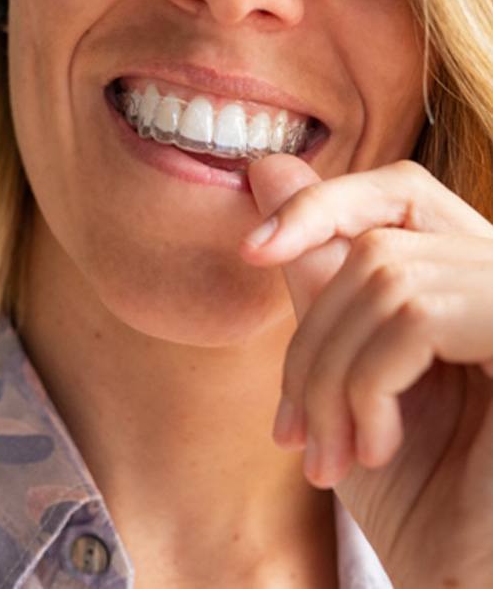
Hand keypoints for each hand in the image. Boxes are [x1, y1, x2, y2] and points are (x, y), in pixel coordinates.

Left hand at [239, 155, 492, 587]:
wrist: (463, 575)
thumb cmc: (409, 487)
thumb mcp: (343, 370)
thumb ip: (314, 270)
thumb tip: (268, 170)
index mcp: (465, 279)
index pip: (398, 192)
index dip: (322, 204)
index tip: (252, 250)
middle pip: (374, 246)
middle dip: (311, 341)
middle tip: (293, 429)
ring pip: (383, 280)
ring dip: (331, 379)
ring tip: (327, 453)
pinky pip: (414, 316)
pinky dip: (367, 386)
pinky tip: (373, 446)